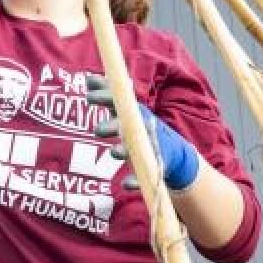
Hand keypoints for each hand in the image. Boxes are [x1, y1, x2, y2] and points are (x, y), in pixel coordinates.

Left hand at [89, 76, 200, 191]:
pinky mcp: (155, 167)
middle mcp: (143, 128)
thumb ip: (109, 95)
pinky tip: (126, 185)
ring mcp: (150, 148)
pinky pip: (144, 175)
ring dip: (124, 151)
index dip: (106, 98)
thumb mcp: (127, 111)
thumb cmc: (141, 128)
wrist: (174, 152)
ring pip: (136, 149)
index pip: (119, 102)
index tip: (88, 97)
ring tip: (113, 152)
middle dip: (114, 126)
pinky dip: (135, 181)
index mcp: (135, 114)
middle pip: (128, 125)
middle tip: (98, 130)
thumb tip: (88, 78)